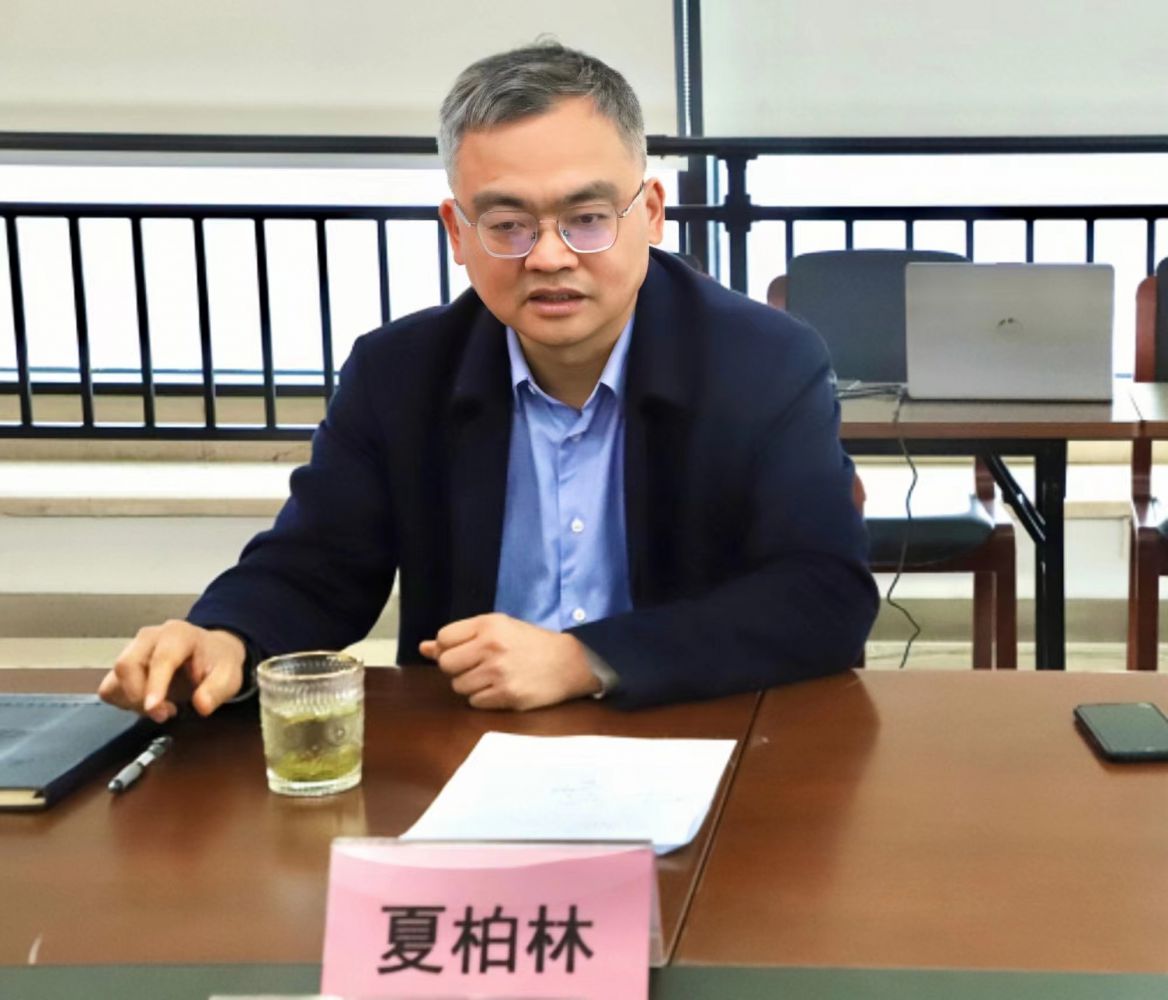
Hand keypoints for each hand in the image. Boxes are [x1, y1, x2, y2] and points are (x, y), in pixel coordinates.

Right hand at [98, 620, 245, 721]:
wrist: (211, 652)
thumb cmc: (217, 662)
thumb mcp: (229, 675)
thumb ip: (217, 689)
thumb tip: (202, 705)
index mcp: (178, 634)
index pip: (160, 659)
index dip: (154, 685)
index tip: (154, 709)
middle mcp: (150, 637)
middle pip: (127, 665)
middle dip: (140, 696)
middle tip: (166, 714)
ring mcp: (133, 648)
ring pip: (115, 678)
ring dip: (132, 701)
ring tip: (162, 708)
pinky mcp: (124, 664)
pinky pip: (110, 687)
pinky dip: (124, 701)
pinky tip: (148, 702)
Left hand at [419, 613, 599, 710]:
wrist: (570, 663)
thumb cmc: (531, 644)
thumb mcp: (498, 629)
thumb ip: (461, 637)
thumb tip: (424, 648)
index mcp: (488, 624)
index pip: (444, 638)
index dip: (449, 648)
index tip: (466, 651)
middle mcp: (491, 646)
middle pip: (446, 665)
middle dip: (457, 669)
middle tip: (478, 667)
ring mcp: (499, 672)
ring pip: (459, 686)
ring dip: (471, 686)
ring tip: (492, 678)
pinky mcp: (507, 695)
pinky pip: (475, 702)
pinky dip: (484, 699)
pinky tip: (500, 690)